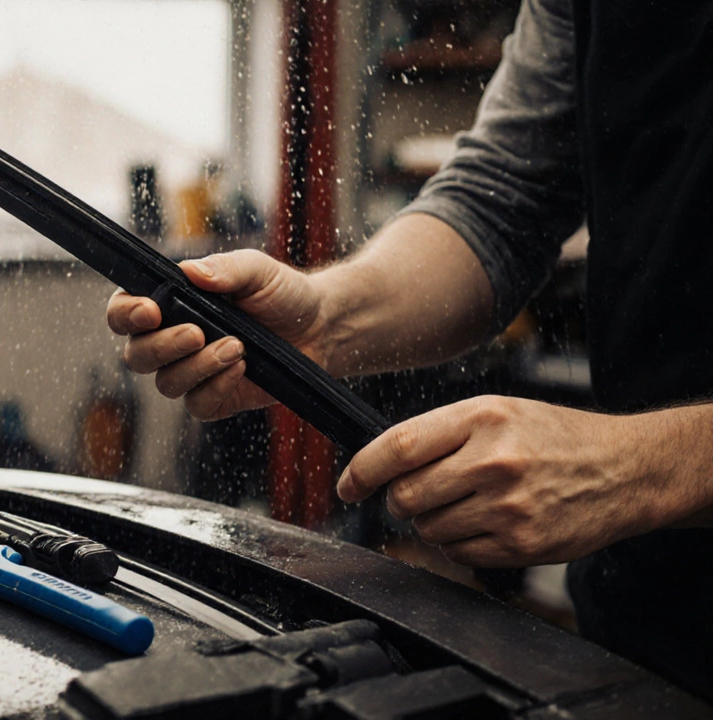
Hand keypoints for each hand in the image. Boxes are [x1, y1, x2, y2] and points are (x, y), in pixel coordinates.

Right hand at [106, 250, 328, 419]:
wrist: (319, 327)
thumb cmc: (280, 294)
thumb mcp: (256, 270)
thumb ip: (224, 268)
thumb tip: (192, 272)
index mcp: (169, 304)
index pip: (123, 313)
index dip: (125, 314)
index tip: (149, 311)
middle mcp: (171, 341)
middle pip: (136, 356)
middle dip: (163, 346)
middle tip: (197, 333)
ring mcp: (191, 373)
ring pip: (166, 383)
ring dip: (198, 366)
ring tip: (237, 347)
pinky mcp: (215, 399)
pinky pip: (198, 404)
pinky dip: (217, 387)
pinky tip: (241, 368)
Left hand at [336, 395, 666, 566]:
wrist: (625, 468)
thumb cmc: (554, 437)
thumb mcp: (496, 412)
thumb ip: (438, 434)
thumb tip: (378, 465)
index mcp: (480, 418)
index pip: (397, 448)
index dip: (361, 471)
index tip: (348, 486)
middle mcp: (493, 461)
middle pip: (406, 496)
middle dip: (402, 500)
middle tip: (424, 492)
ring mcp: (509, 506)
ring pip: (429, 529)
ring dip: (433, 522)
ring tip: (469, 503)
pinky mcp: (522, 544)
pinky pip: (459, 554)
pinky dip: (460, 543)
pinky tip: (488, 523)